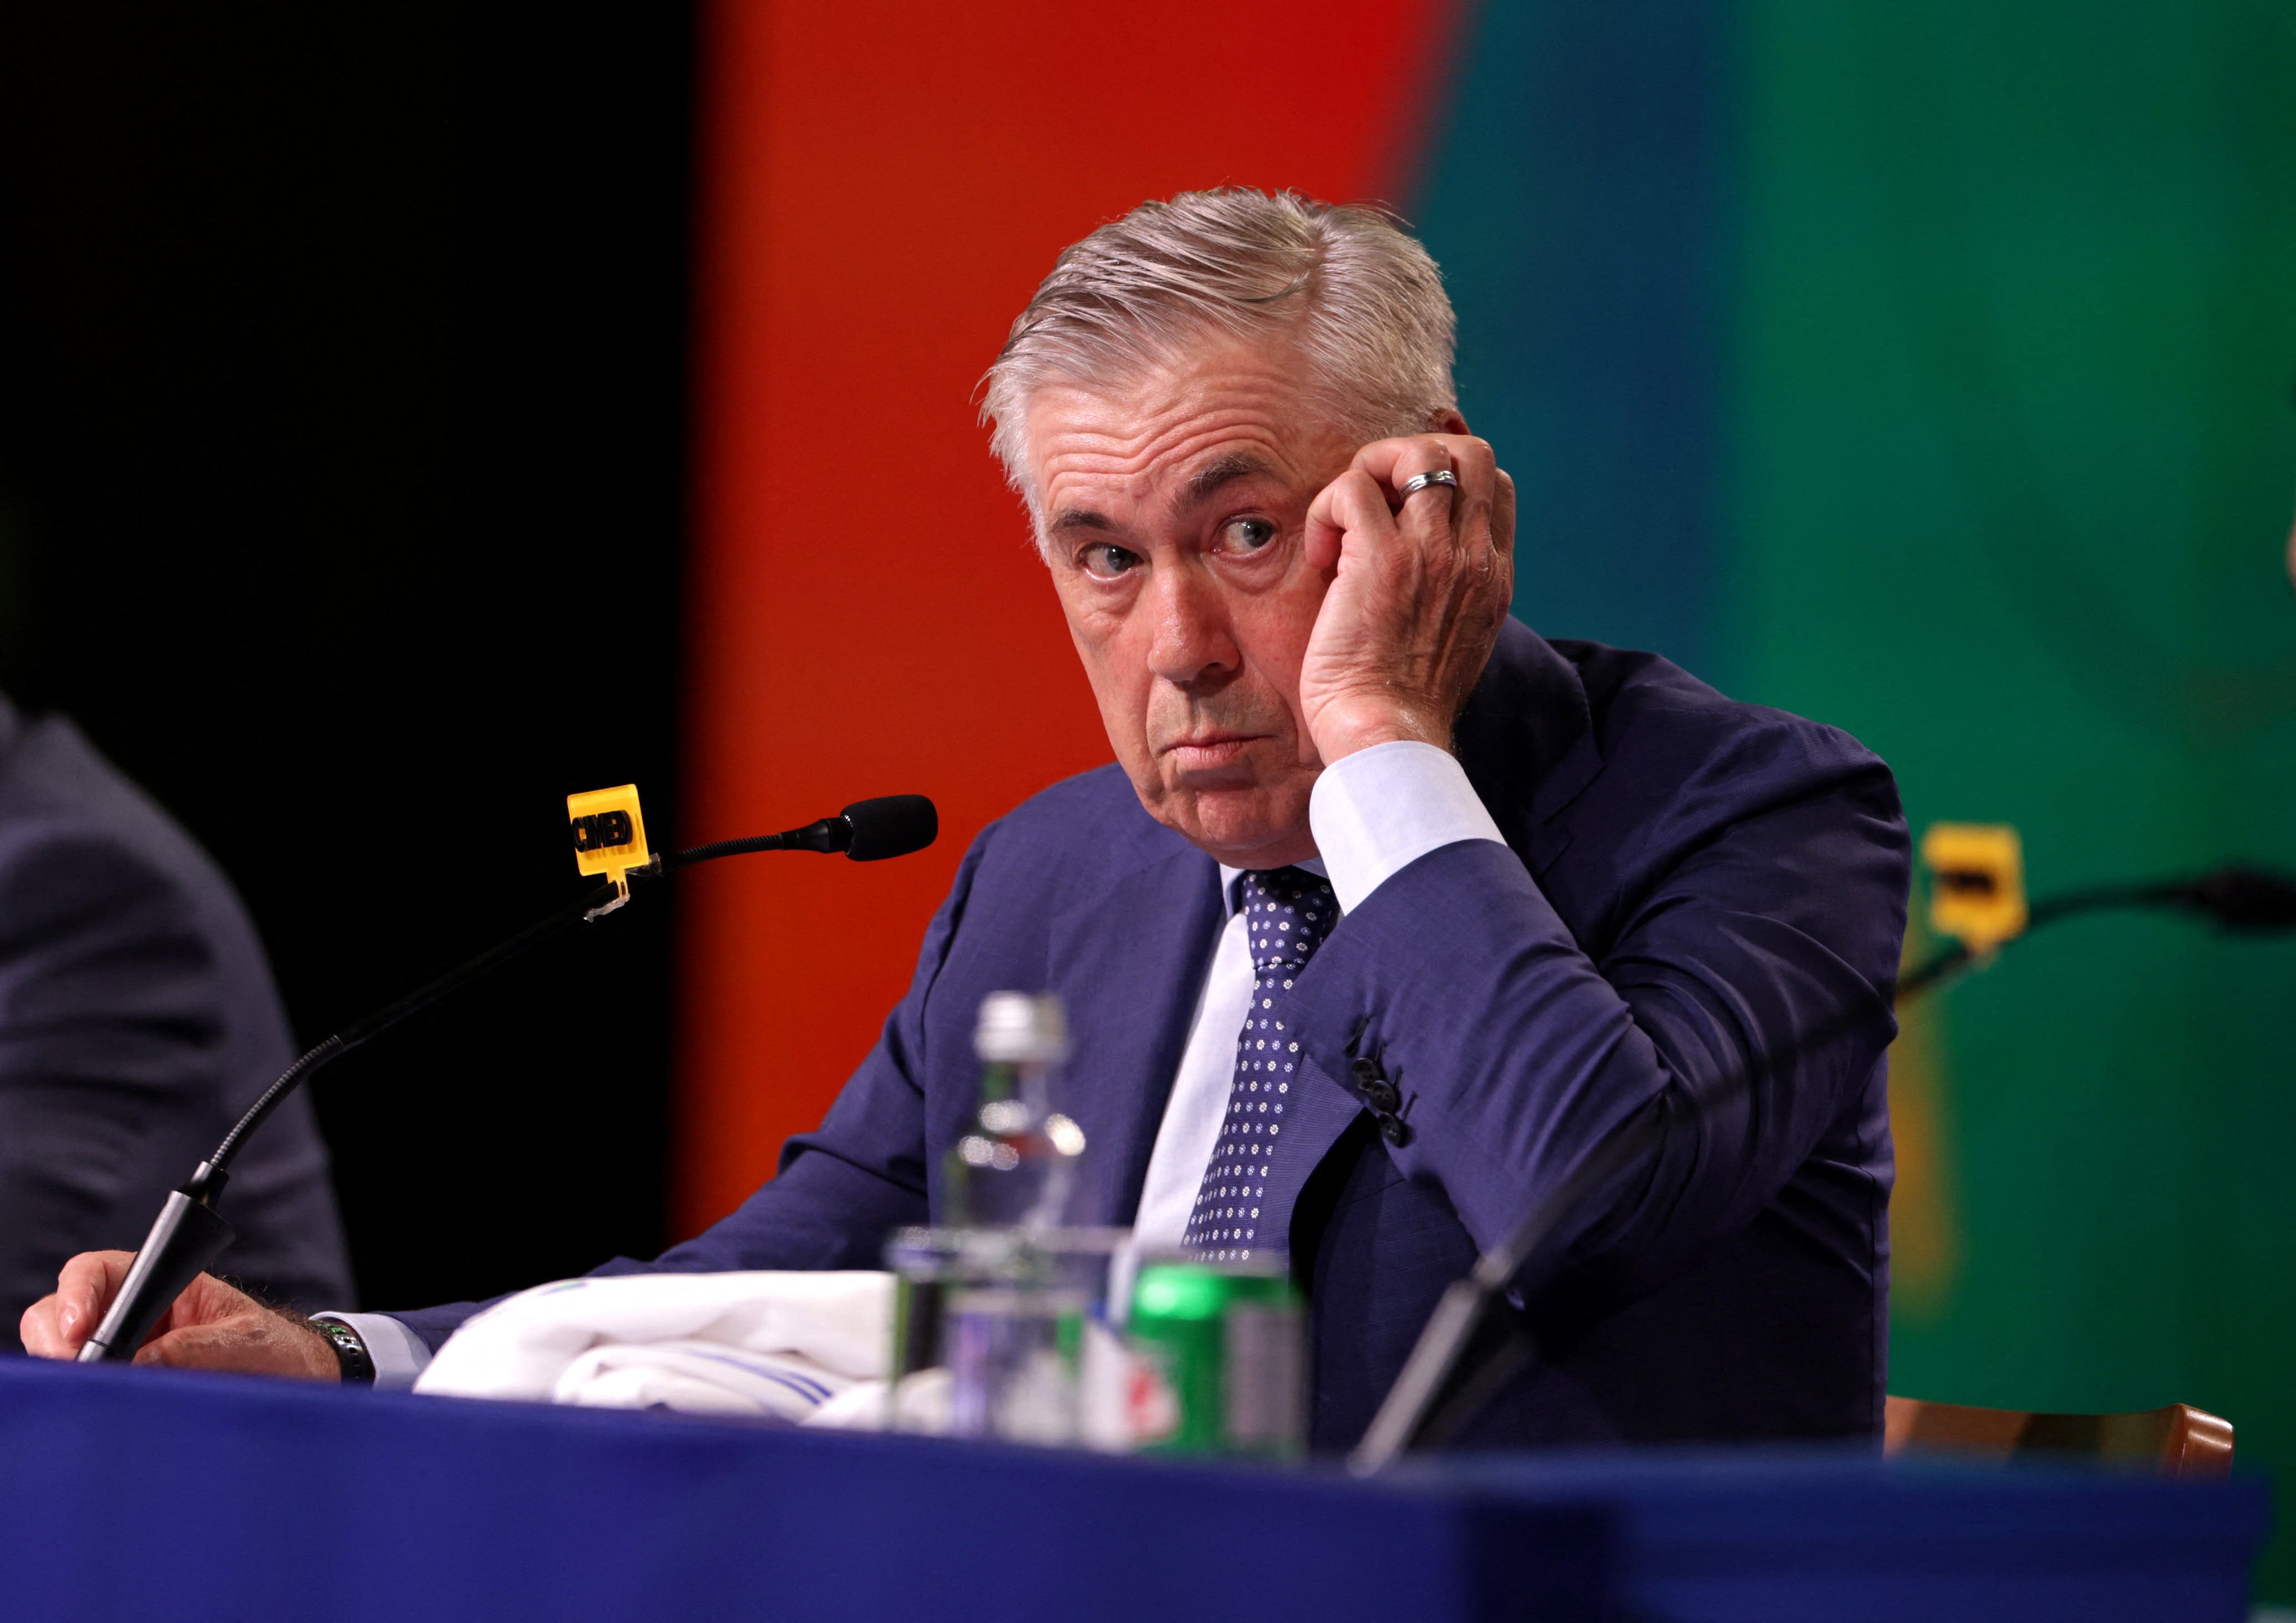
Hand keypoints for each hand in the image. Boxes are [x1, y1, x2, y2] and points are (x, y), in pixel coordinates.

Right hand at [20, 1250, 338, 1379]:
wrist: (295, 1384)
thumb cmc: (274, 1350)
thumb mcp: (245, 1343)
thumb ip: (196, 1349)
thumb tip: (140, 1363)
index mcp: (164, 1284)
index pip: (97, 1273)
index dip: (76, 1295)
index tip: (80, 1331)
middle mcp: (133, 1314)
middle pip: (61, 1314)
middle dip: (57, 1339)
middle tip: (76, 1371)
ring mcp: (122, 1351)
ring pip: (63, 1354)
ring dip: (67, 1372)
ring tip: (91, 1394)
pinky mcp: (122, 1386)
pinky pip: (83, 1388)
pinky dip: (82, 1397)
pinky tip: (100, 1410)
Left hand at [1299, 431, 1515, 762]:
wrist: (1389, 739)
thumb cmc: (1405, 704)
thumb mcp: (1456, 640)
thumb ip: (1453, 593)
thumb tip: (1419, 562)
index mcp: (1494, 574)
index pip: (1493, 483)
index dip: (1445, 479)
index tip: (1402, 518)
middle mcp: (1473, 555)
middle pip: (1467, 452)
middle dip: (1412, 459)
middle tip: (1373, 505)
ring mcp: (1432, 553)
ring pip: (1414, 453)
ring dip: (1367, 475)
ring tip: (1343, 528)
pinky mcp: (1381, 559)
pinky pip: (1353, 489)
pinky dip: (1328, 508)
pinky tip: (1321, 556)